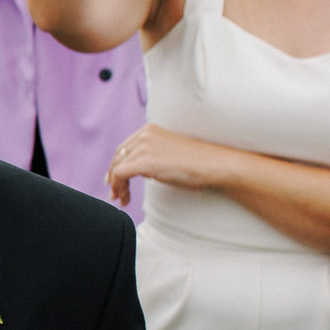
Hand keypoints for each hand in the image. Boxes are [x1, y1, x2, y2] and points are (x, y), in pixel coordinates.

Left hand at [106, 123, 229, 206]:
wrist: (216, 165)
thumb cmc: (198, 163)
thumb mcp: (168, 152)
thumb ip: (151, 154)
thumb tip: (134, 168)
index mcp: (150, 130)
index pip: (124, 148)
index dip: (116, 166)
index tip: (114, 181)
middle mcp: (145, 135)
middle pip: (118, 157)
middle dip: (113, 177)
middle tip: (115, 194)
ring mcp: (145, 147)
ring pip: (117, 168)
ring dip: (117, 186)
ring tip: (122, 200)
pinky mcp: (146, 161)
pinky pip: (120, 175)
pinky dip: (118, 188)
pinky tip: (124, 199)